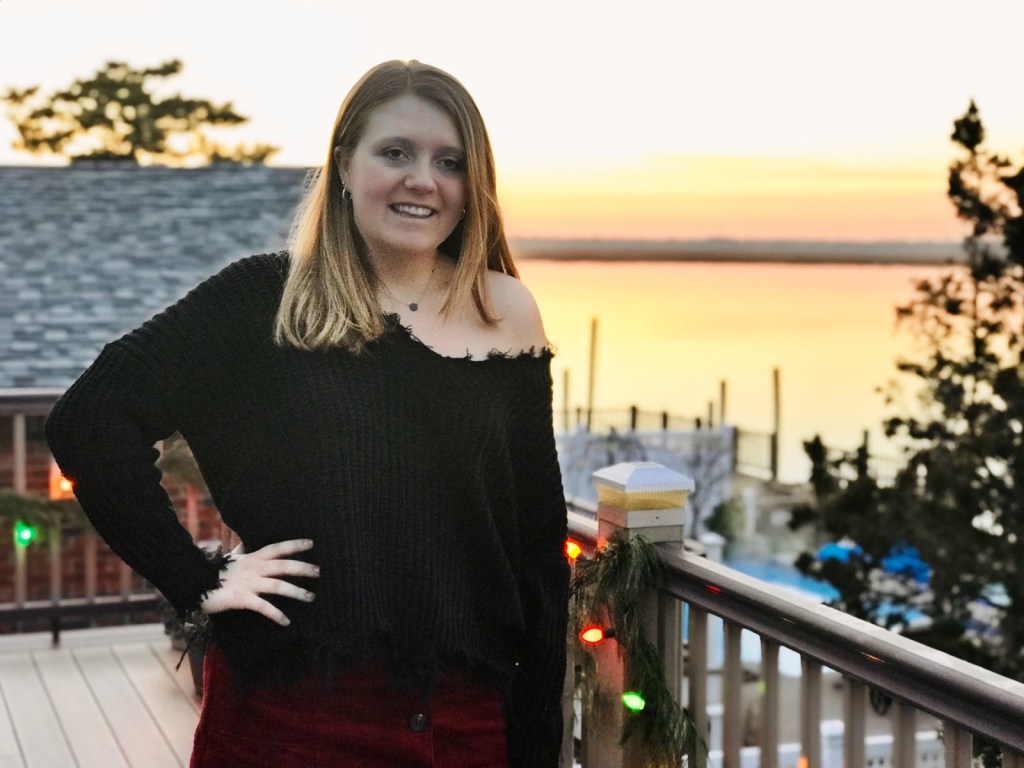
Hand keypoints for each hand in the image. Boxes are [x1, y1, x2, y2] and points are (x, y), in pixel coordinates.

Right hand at [199, 539, 319, 625]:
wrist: (194, 584)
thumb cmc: (213, 572)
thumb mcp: (230, 559)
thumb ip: (240, 551)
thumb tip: (244, 543)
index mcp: (252, 558)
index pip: (277, 548)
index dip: (294, 545)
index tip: (311, 543)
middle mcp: (254, 568)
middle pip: (284, 566)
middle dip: (303, 568)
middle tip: (318, 572)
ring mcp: (249, 583)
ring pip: (278, 586)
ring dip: (296, 592)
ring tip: (310, 597)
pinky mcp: (243, 599)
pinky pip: (264, 607)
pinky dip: (276, 614)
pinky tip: (286, 621)